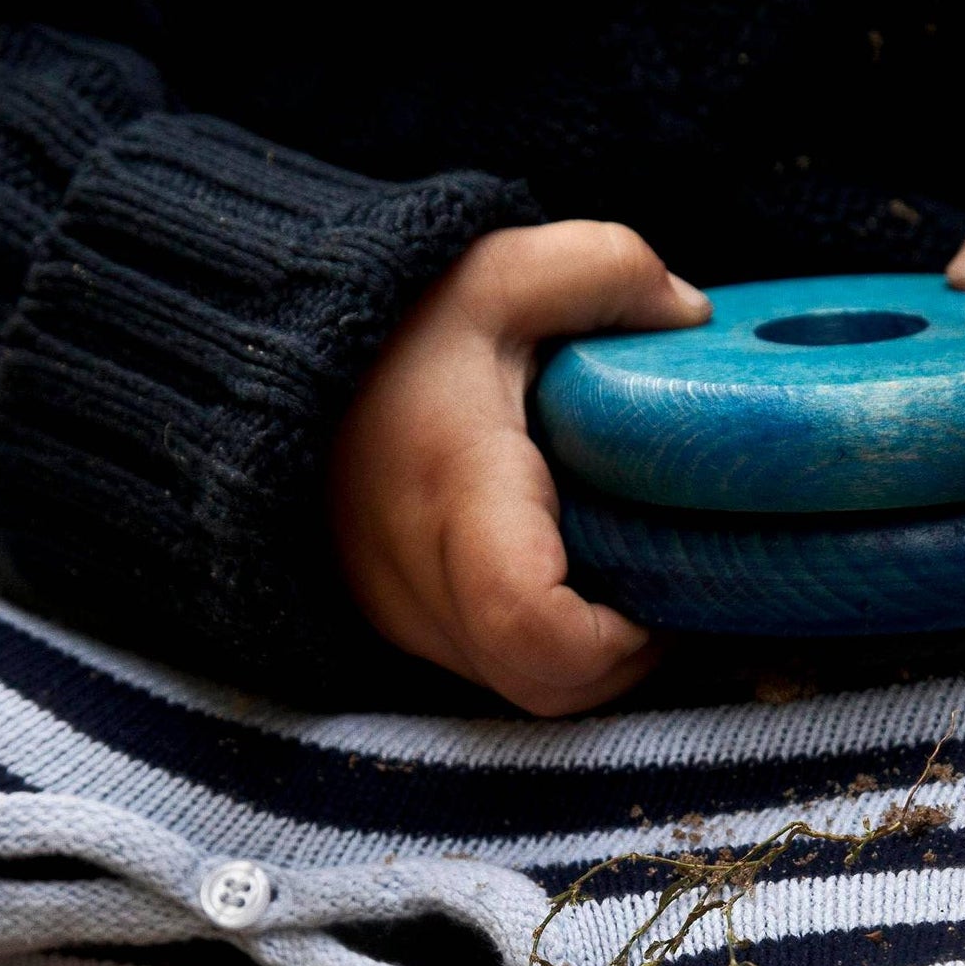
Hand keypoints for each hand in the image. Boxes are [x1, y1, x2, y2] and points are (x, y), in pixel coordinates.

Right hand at [331, 220, 709, 714]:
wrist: (269, 367)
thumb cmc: (397, 324)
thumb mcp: (503, 273)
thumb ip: (608, 270)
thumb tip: (695, 321)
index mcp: (457, 495)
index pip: (531, 623)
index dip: (616, 637)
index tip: (663, 584)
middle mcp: (422, 583)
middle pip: (550, 688)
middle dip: (630, 657)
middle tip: (672, 580)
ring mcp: (407, 620)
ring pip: (529, 695)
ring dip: (597, 660)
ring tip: (631, 575)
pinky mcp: (405, 633)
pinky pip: (500, 673)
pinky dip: (553, 649)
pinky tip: (580, 580)